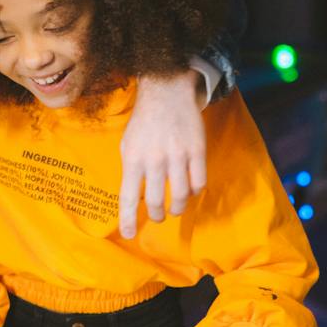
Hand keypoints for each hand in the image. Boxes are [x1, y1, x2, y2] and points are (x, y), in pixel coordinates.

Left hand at [120, 69, 207, 237]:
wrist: (167, 91)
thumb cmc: (144, 121)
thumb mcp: (128, 144)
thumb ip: (131, 170)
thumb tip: (134, 199)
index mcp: (133, 158)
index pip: (128, 197)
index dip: (128, 219)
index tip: (130, 235)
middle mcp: (154, 159)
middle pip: (157, 201)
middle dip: (157, 215)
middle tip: (158, 216)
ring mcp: (177, 155)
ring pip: (181, 196)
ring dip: (177, 207)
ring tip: (175, 207)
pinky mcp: (197, 150)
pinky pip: (199, 182)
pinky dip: (194, 191)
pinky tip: (189, 189)